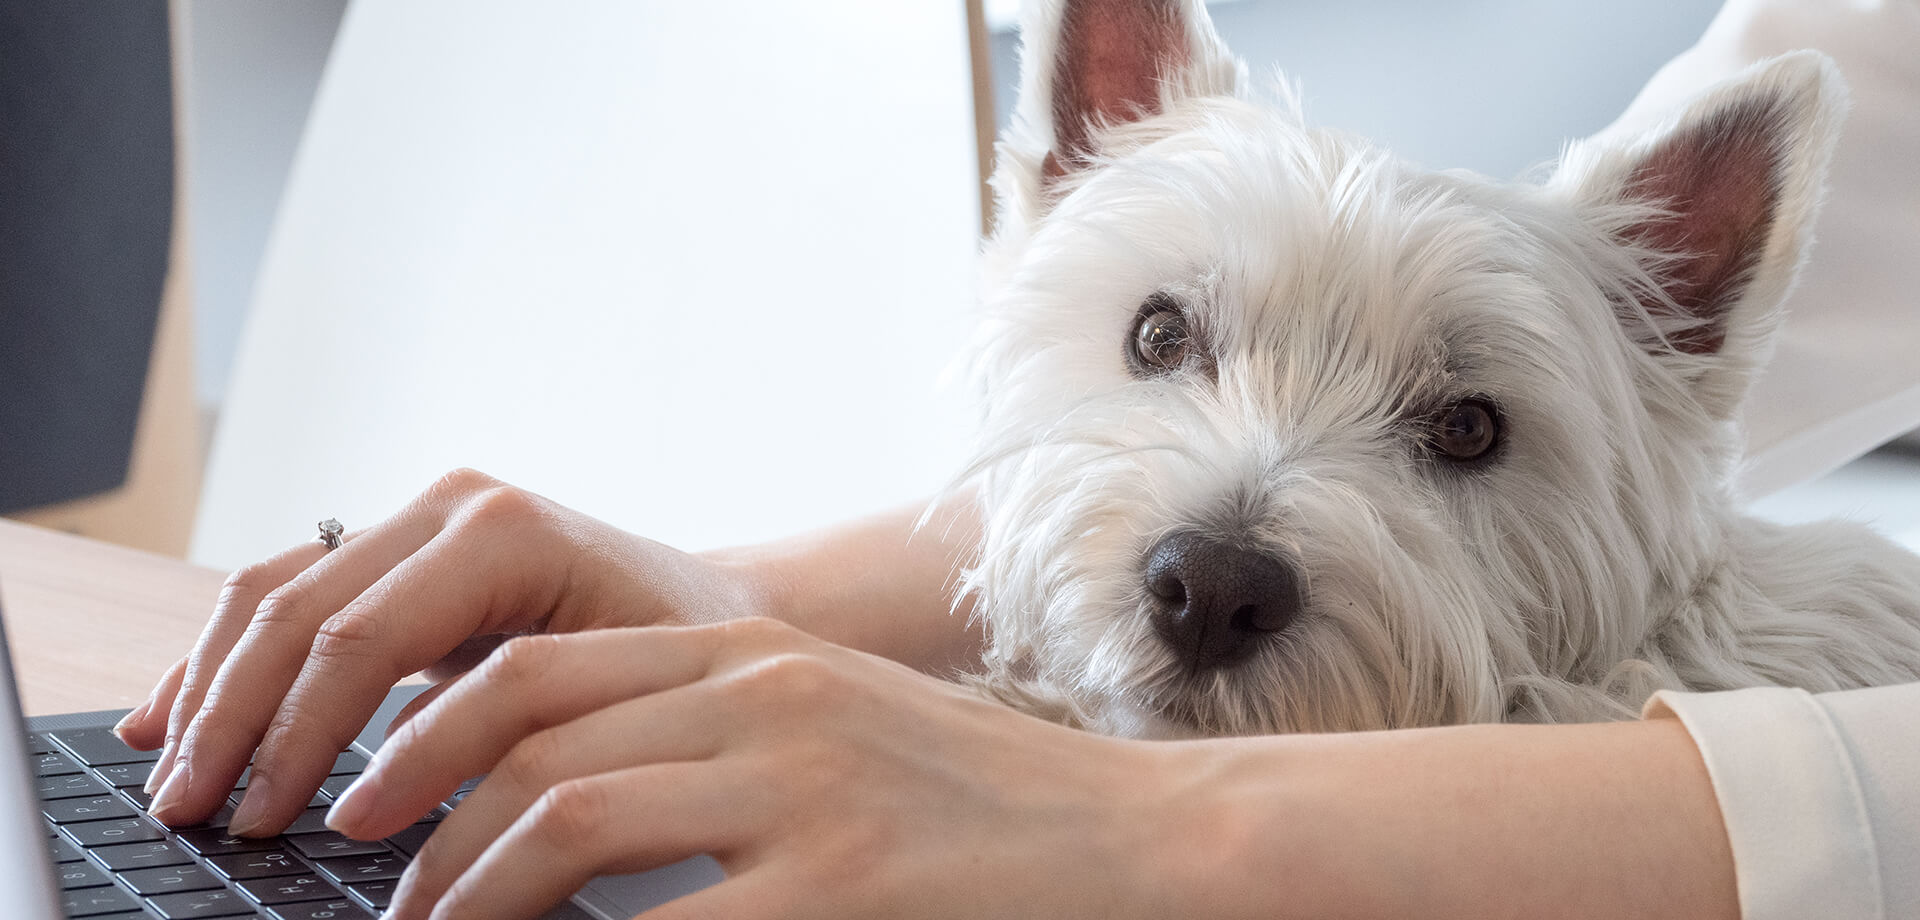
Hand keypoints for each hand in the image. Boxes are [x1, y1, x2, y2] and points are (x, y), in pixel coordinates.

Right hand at [113, 468, 775, 834]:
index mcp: (504, 533)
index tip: (260, 822)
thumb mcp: (617, 700)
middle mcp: (450, 508)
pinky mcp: (397, 550)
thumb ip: (511, 738)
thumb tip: (382, 807)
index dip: (297, 736)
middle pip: (297, 611)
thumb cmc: (687, 663)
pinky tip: (171, 718)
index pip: (360, 638)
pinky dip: (225, 660)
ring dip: (208, 691)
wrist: (719, 615)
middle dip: (231, 721)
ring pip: (272, 593)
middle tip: (189, 815)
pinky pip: (287, 594)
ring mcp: (418, 520)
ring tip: (170, 784)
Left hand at [325, 618, 1189, 919]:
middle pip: (529, 740)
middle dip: (419, 823)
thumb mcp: (828, 728)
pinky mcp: (838, 885)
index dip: (426, 738)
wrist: (1124, 834)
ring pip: (566, 820)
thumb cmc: (970, 795)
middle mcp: (763, 698)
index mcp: (750, 653)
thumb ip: (707, 738)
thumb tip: (557, 793)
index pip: (537, 674)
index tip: (364, 805)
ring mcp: (801, 788)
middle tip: (372, 894)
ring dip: (467, 894)